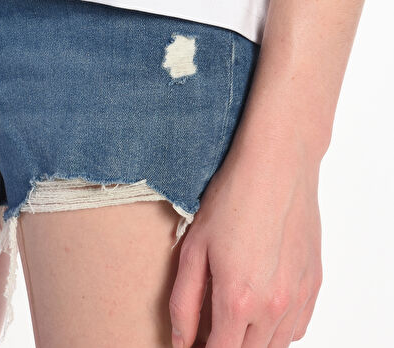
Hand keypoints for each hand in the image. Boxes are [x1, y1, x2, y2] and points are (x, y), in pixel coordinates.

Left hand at [169, 119, 323, 346]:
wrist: (277, 165)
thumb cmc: (232, 198)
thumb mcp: (194, 247)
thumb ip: (184, 302)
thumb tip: (182, 341)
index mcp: (238, 299)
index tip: (194, 342)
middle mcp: (273, 306)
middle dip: (226, 345)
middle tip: (209, 327)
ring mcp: (299, 296)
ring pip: (276, 345)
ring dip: (253, 340)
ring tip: (233, 315)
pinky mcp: (314, 283)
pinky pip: (298, 327)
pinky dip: (279, 328)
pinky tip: (261, 305)